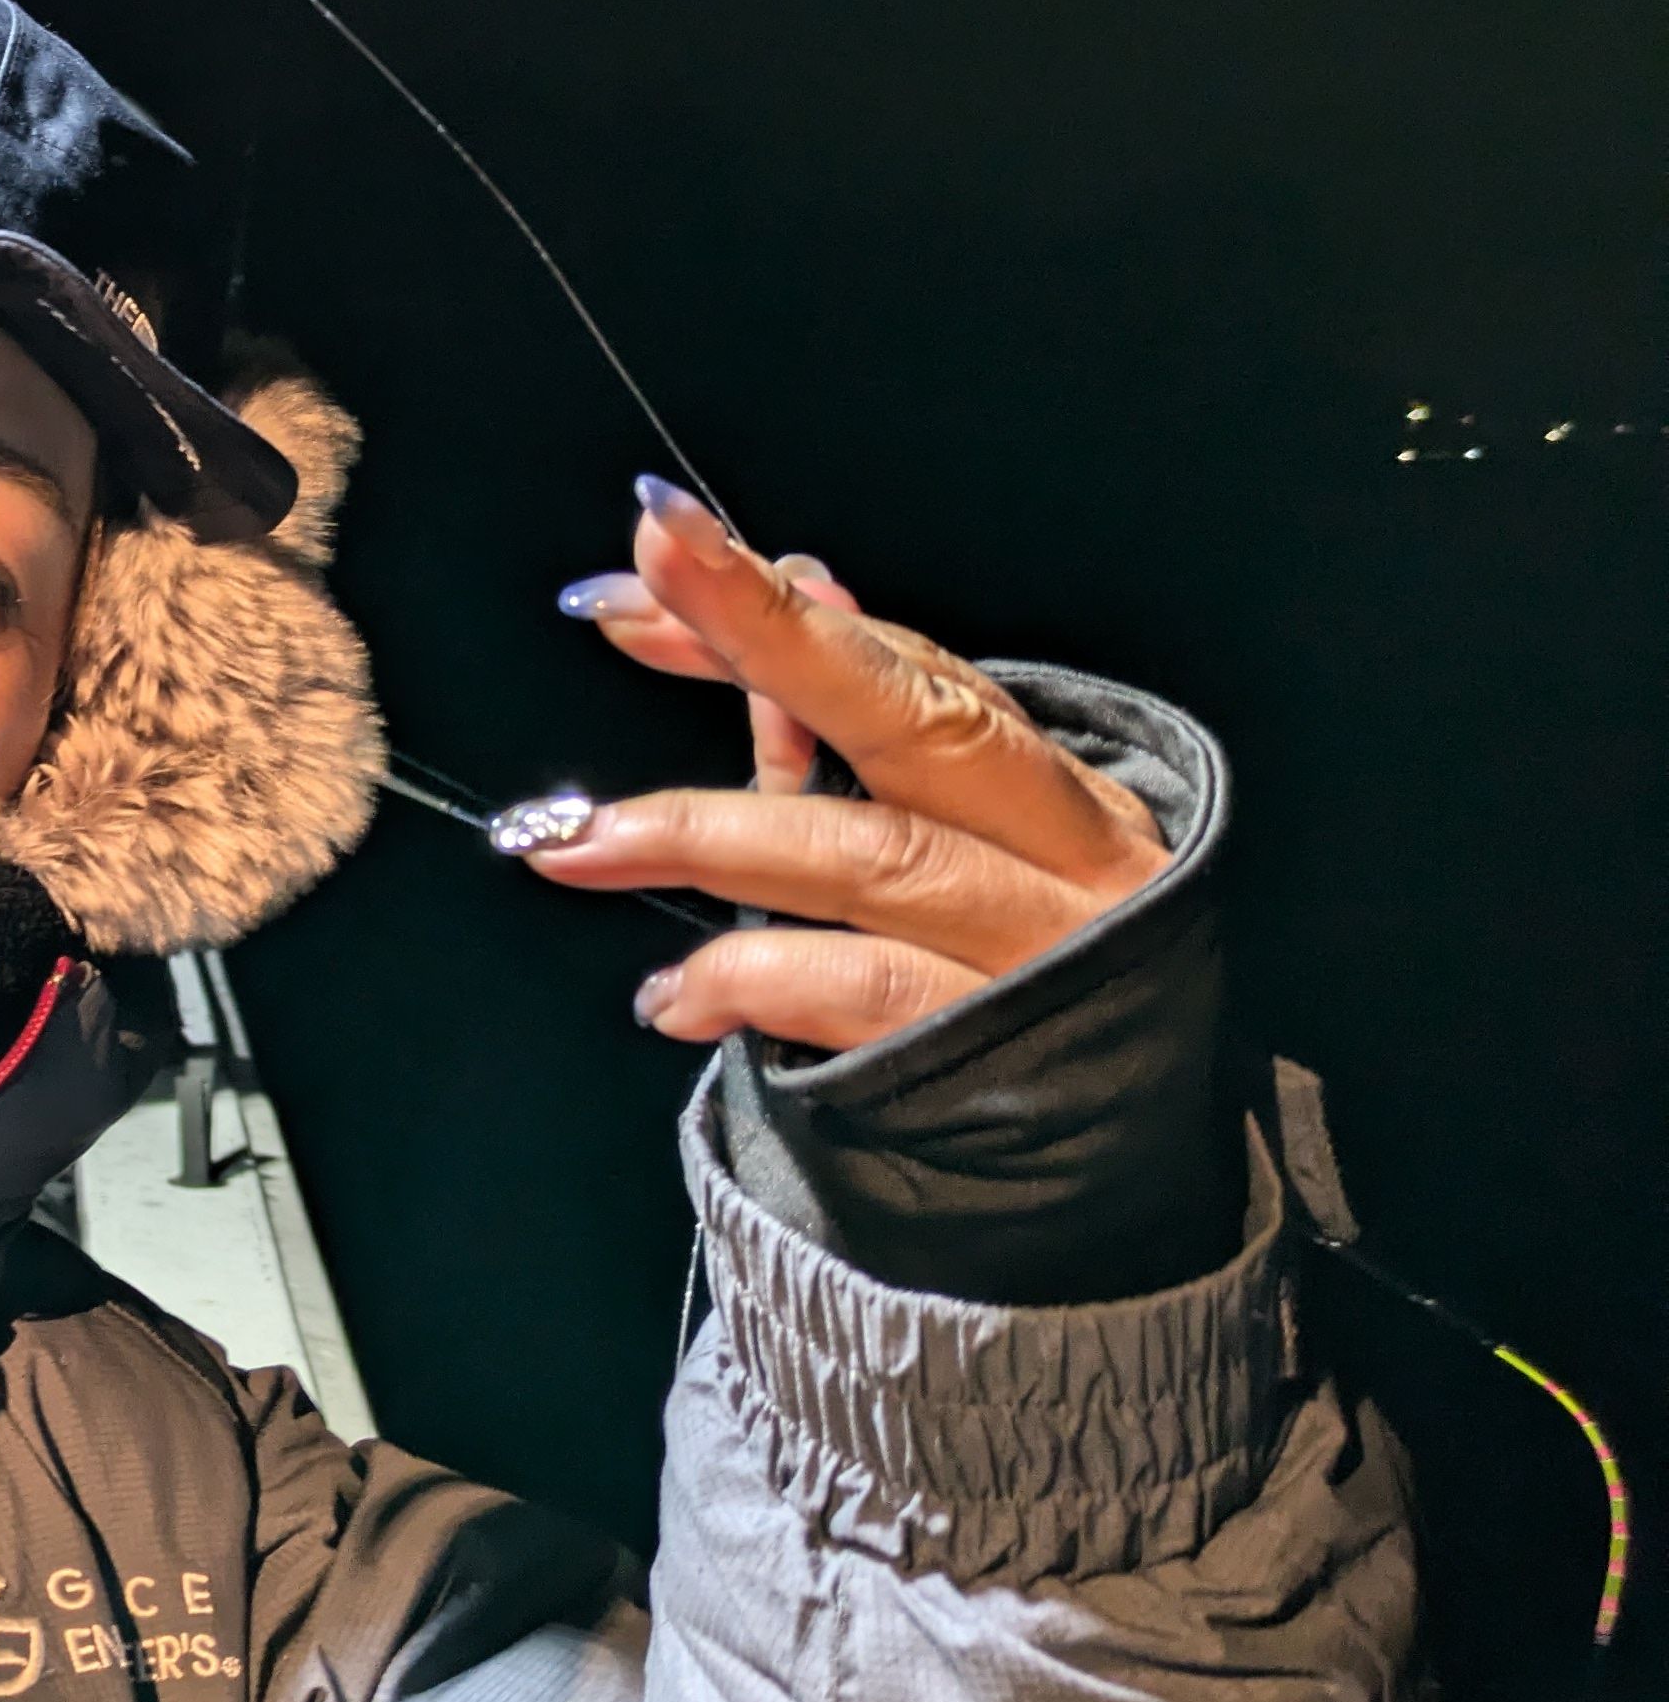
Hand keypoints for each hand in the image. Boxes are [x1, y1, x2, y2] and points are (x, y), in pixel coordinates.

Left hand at [510, 477, 1170, 1051]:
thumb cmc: (1025, 971)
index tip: (662, 537)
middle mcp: (1068, 856)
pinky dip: (753, 977)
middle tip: (624, 603)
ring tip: (573, 844)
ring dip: (706, 836)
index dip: (777, 609)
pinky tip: (669, 992)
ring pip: (868, 860)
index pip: (907, 667)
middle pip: (910, 724)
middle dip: (763, 646)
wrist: (1128, 1164)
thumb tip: (784, 584)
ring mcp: (1041, 957)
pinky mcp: (999, 1058)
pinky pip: (861, 991)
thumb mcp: (957, 838)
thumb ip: (860, 726)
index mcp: (1055, 787)